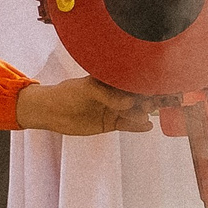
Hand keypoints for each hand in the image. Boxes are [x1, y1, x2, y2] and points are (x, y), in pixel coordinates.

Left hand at [14, 76, 154, 135]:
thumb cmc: (67, 94)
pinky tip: (147, 126)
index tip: (157, 88)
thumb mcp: (88, 89)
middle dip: (148, 100)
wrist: (50, 111)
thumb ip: (108, 95)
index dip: (146, 85)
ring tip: (144, 116)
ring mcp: (114, 109)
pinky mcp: (110, 123)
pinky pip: (128, 125)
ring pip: (135, 112)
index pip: (133, 82)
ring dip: (143, 113)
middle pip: (138, 98)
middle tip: (151, 104)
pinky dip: (138, 126)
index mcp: (111, 81)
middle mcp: (115, 95)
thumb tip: (129, 102)